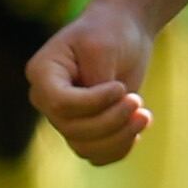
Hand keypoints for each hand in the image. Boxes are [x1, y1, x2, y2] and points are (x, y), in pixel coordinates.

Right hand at [28, 0, 155, 167]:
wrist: (124, 32)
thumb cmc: (110, 32)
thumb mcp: (102, 48)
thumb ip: (97, 81)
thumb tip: (103, 113)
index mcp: (41, 73)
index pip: (60, 105)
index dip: (94, 103)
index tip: (120, 87)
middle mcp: (46, 99)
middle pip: (73, 129)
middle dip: (112, 120)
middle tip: (138, 100)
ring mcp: (63, 117)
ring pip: (84, 148)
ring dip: (120, 137)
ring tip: (145, 115)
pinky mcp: (84, 129)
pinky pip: (96, 155)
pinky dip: (120, 147)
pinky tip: (136, 127)